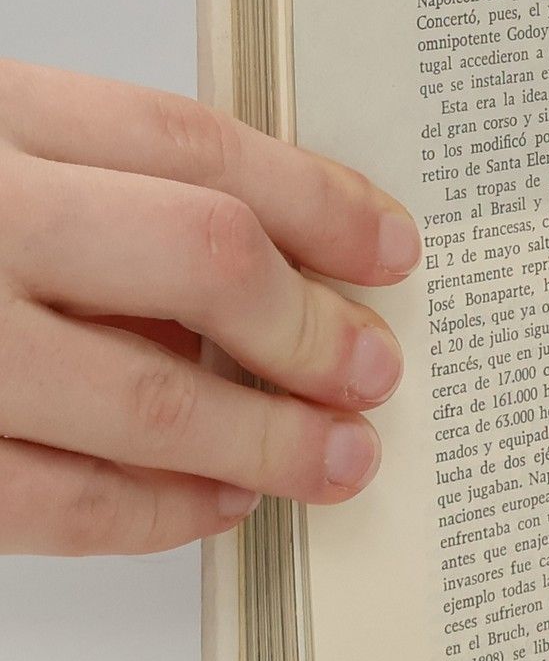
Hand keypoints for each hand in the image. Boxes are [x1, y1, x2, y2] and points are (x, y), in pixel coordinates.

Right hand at [0, 62, 419, 555]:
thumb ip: (96, 183)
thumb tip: (278, 262)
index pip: (193, 145)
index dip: (316, 199)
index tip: (390, 248)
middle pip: (199, 260)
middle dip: (310, 329)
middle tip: (372, 371)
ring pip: (141, 401)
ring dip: (261, 443)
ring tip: (329, 461)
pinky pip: (45, 500)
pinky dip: (149, 514)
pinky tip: (211, 507)